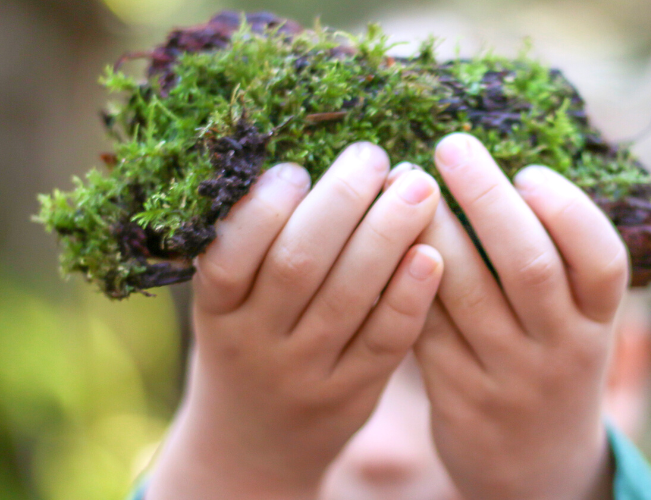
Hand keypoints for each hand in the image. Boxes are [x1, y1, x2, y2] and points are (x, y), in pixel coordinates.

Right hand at [147, 143, 443, 499]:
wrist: (252, 447)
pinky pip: (385, 341)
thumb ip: (256, 255)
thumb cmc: (244, 352)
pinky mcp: (352, 395)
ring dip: (387, 234)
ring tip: (417, 187)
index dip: (264, 207)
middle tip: (374, 156)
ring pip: (348, 297)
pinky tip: (433, 252)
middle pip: (299, 265)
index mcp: (216, 313)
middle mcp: (255, 344)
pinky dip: (409, 295)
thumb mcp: (228, 310)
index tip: (298, 167)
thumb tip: (317, 171)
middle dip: (341, 202)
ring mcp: (306, 373)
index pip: (231, 255)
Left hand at [406, 134, 627, 499]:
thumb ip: (555, 265)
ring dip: (431, 229)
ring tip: (404, 181)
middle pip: (526, 265)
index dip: (567, 209)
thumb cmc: (551, 368)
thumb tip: (496, 174)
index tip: (528, 169)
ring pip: (463, 292)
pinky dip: (404, 275)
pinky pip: (424, 324)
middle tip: (451, 145)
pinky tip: (383, 234)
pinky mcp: (456, 394)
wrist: (535, 467)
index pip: (600, 260)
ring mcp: (506, 376)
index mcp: (598, 325)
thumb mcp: (576, 327)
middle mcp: (558, 350)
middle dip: (486, 197)